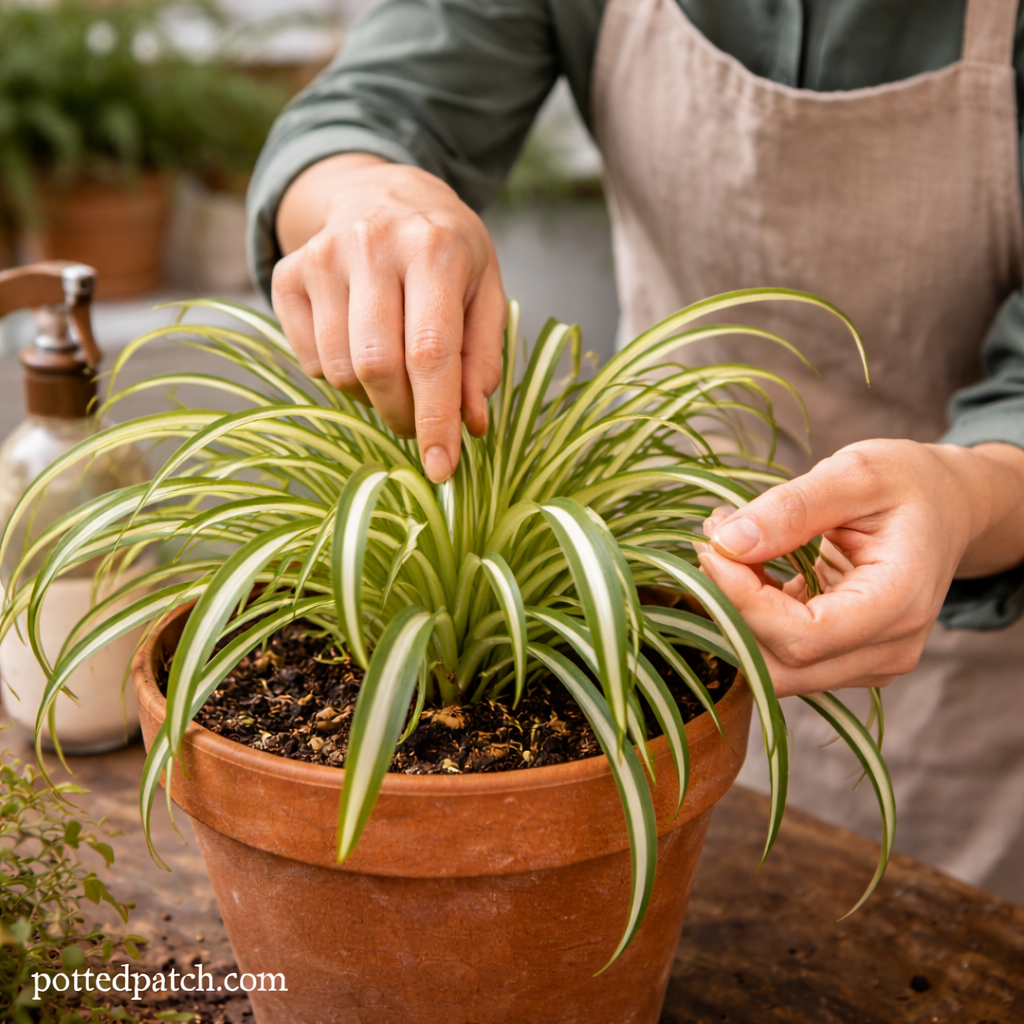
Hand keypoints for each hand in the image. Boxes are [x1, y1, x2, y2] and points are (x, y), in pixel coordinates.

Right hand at [272, 153, 506, 482]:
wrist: (383, 192)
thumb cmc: (445, 253)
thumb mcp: (485, 293)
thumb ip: (482, 358)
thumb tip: (471, 424)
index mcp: (434, 249)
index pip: (430, 353)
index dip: (435, 419)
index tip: (441, 468)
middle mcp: (372, 244)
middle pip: (377, 367)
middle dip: (402, 414)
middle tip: (419, 421)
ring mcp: (322, 256)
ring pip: (340, 371)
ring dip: (371, 397)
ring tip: (393, 374)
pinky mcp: (287, 274)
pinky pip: (311, 362)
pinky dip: (340, 376)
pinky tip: (360, 346)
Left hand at [696, 439, 1023, 696]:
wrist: (945, 505)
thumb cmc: (907, 484)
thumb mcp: (854, 474)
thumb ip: (792, 508)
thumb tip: (728, 542)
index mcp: (901, 603)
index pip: (805, 636)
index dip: (744, 601)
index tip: (712, 547)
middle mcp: (889, 649)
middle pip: (784, 665)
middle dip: (732, 610)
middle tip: (711, 543)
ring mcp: (868, 662)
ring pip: (776, 669)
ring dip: (736, 614)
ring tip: (729, 547)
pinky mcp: (845, 658)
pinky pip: (782, 655)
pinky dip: (752, 616)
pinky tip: (748, 566)